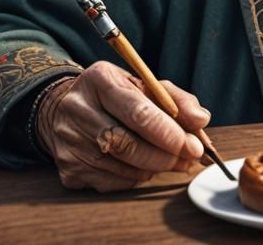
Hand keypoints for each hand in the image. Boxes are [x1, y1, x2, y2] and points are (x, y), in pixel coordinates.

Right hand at [36, 61, 207, 192]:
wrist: (61, 108)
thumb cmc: (114, 94)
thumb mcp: (142, 83)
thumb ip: (175, 98)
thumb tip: (201, 119)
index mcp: (100, 80)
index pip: (138, 112)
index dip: (168, 132)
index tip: (194, 145)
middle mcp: (79, 110)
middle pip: (128, 143)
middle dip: (166, 155)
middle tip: (189, 158)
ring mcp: (70, 142)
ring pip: (121, 166)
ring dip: (154, 168)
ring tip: (172, 162)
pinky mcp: (67, 169)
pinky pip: (110, 182)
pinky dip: (134, 178)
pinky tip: (144, 167)